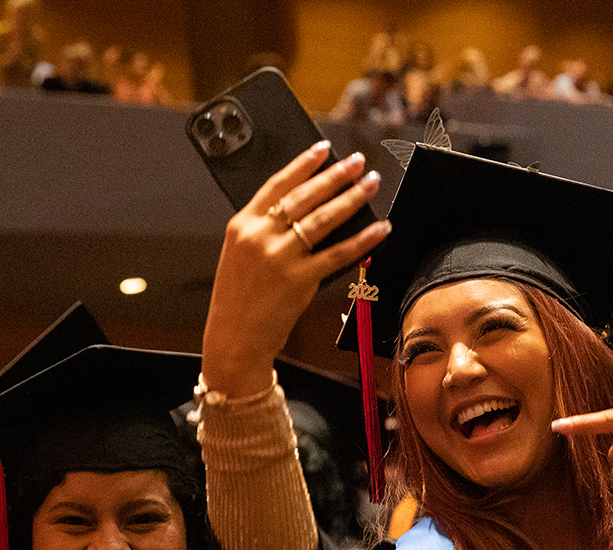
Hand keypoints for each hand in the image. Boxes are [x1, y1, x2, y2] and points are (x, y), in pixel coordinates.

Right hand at [202, 141, 390, 395]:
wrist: (234, 338)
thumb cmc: (237, 297)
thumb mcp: (240, 253)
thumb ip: (264, 228)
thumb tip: (306, 206)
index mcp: (241, 224)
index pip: (277, 183)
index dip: (303, 163)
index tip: (324, 149)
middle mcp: (260, 237)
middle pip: (305, 197)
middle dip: (335, 175)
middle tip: (357, 161)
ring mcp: (280, 258)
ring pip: (323, 219)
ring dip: (352, 198)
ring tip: (370, 184)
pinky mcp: (300, 280)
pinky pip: (338, 254)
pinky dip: (362, 239)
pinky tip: (378, 228)